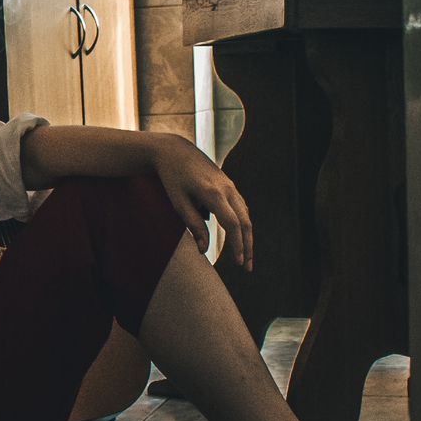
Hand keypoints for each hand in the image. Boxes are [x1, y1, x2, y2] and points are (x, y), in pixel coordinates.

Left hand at [152, 137, 252, 270]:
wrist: (175, 151)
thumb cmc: (173, 178)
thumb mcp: (178, 202)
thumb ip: (193, 225)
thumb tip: (203, 249)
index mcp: (214, 193)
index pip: (233, 224)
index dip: (237, 245)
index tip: (239, 263)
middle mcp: (227, 189)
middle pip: (245, 222)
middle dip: (248, 246)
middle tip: (247, 268)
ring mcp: (230, 186)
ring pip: (246, 215)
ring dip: (247, 237)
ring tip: (244, 258)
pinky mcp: (229, 185)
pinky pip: (240, 208)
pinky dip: (242, 225)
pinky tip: (239, 239)